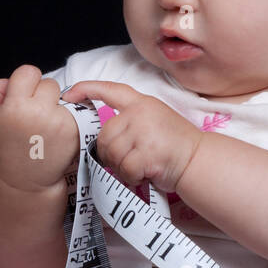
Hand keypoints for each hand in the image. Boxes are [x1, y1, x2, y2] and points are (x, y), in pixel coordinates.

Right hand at [0, 64, 80, 190]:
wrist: (26, 176)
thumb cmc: (6, 145)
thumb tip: (10, 79)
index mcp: (16, 106)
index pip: (29, 71)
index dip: (26, 82)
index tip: (23, 95)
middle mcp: (40, 112)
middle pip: (49, 83)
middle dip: (42, 94)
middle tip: (33, 113)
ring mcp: (60, 122)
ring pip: (64, 96)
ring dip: (55, 105)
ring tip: (44, 125)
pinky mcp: (74, 130)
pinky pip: (73, 111)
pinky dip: (65, 118)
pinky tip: (55, 133)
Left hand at [59, 81, 202, 193]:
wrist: (199, 160)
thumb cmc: (176, 146)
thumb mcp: (155, 121)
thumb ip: (130, 122)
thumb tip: (104, 139)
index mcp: (142, 103)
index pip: (110, 90)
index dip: (86, 89)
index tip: (69, 94)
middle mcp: (141, 113)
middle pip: (105, 135)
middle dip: (111, 154)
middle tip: (129, 161)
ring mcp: (144, 132)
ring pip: (112, 154)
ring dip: (122, 168)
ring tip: (141, 167)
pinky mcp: (147, 152)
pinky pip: (125, 169)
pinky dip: (132, 177)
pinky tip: (145, 174)